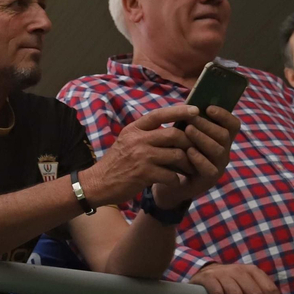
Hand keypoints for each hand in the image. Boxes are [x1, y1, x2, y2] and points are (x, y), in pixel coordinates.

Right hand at [82, 105, 196, 205]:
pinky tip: (174, 181)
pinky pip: (171, 175)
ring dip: (187, 163)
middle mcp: (137, 140)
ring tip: (188, 169)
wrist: (98, 183)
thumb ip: (146, 134)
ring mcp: (141, 157)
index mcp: (134, 129)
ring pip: (177, 154)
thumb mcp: (127, 141)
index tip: (195, 110)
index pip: (159, 114)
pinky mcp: (144, 174)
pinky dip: (176, 179)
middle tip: (195, 150)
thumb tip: (173, 129)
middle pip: (174, 134)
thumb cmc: (117, 162)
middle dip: (189, 143)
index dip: (179, 111)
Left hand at [151, 106, 239, 207]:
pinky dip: (200, 158)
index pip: (233, 125)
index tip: (208, 108)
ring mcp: (218, 166)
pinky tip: (189, 151)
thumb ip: (190, 121)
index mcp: (220, 139)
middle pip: (224, 135)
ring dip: (203, 138)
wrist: (166, 179)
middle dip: (208, 125)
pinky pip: (210, 169)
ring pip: (219, 151)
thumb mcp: (182, 134)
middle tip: (191, 119)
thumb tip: (190, 104)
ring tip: (188, 130)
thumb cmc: (176, 151)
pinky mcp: (209, 180)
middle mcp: (223, 152)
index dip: (224, 115)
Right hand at [190, 263, 282, 293]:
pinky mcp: (208, 278)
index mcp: (253, 271)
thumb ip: (263, 293)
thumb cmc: (231, 282)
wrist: (205, 271)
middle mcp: (239, 270)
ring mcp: (223, 274)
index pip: (269, 288)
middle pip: (254, 293)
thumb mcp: (249, 284)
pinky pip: (217, 293)